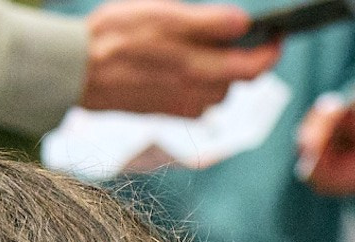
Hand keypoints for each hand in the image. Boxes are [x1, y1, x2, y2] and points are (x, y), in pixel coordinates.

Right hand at [81, 1, 279, 117]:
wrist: (76, 70)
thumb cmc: (117, 38)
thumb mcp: (165, 16)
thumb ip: (208, 24)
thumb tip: (243, 25)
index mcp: (202, 71)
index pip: (254, 68)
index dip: (271, 51)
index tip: (278, 35)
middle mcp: (197, 96)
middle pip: (237, 81)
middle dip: (243, 58)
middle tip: (238, 34)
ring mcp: (180, 107)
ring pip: (216, 91)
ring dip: (218, 70)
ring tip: (203, 45)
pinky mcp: (164, 111)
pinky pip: (195, 99)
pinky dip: (197, 80)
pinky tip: (180, 62)